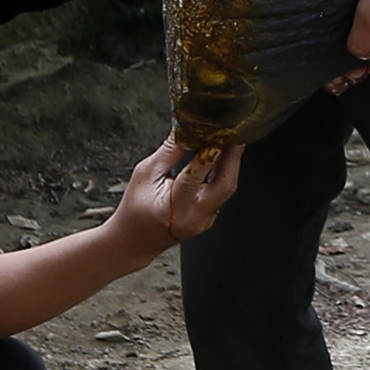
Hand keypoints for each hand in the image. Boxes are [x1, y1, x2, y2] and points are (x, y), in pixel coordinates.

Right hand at [106, 137, 238, 254]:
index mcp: (175, 208)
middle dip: (232, 156)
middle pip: (225, 184)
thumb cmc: (134, 208)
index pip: (195, 177)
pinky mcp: (210, 218)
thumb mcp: (145, 174)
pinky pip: (222, 193)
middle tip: (235, 133)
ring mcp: (206, 221)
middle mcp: (195, 217)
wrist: (134, 240)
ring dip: (231, 163)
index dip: (209, 153)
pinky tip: (222, 158)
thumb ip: (170, 152)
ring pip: (227, 188)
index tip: (217, 133)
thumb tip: (187, 129)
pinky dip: (223, 173)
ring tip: (229, 140)